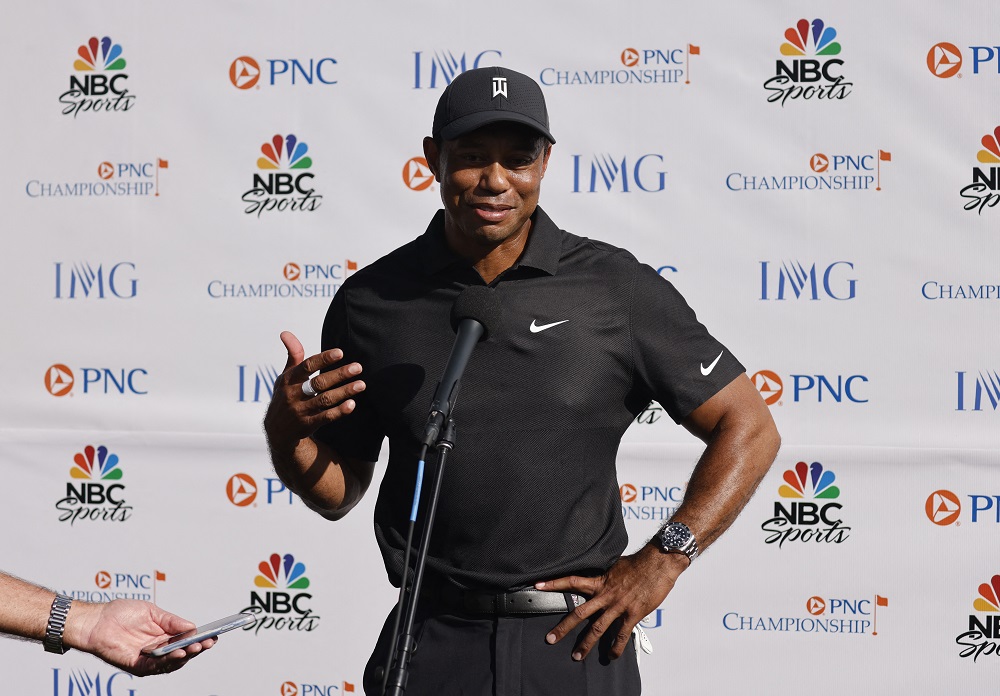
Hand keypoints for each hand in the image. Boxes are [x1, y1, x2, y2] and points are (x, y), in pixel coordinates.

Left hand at [64, 600, 214, 676]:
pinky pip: (156, 667)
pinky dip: (169, 661)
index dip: (200, 639)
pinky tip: (178, 653)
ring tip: (195, 648)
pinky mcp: (137, 665)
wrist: (96, 621)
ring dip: (186, 656)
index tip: (213, 636)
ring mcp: (149, 658)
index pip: (187, 640)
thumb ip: (171, 621)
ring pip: (172, 662)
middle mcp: (159, 648)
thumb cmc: (120, 613)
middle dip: (197, 648)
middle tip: (207, 642)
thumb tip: (192, 625)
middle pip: (183, 653)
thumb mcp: (152, 612)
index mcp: (164, 635)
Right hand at [263, 331, 365, 443]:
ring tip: (361, 384)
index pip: (307, 366)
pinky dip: (339, 411)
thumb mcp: (285, 376)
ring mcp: (300, 411)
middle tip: (358, 367)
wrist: (276, 430)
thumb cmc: (285, 396)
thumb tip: (286, 332)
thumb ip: (292, 355)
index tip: (340, 352)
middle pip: (319, 383)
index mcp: (289, 379)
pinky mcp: (307, 425)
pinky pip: (325, 417)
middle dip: (339, 374)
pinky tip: (352, 404)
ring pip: (325, 399)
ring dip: (344, 392)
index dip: (323, 359)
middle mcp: (293, 394)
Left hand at [535, 545, 687, 660]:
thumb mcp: (616, 565)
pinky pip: (621, 635)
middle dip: (563, 627)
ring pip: (597, 629)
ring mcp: (618, 606)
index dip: (553, 583)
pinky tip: (611, 656)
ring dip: (586, 644)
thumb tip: (601, 577)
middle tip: (550, 638)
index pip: (571, 581)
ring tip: (577, 656)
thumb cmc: (640, 562)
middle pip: (579, 613)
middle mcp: (605, 595)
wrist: (658, 563)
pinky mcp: (632, 614)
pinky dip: (615, 647)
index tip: (537, 585)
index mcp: (600, 581)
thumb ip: (606, 576)